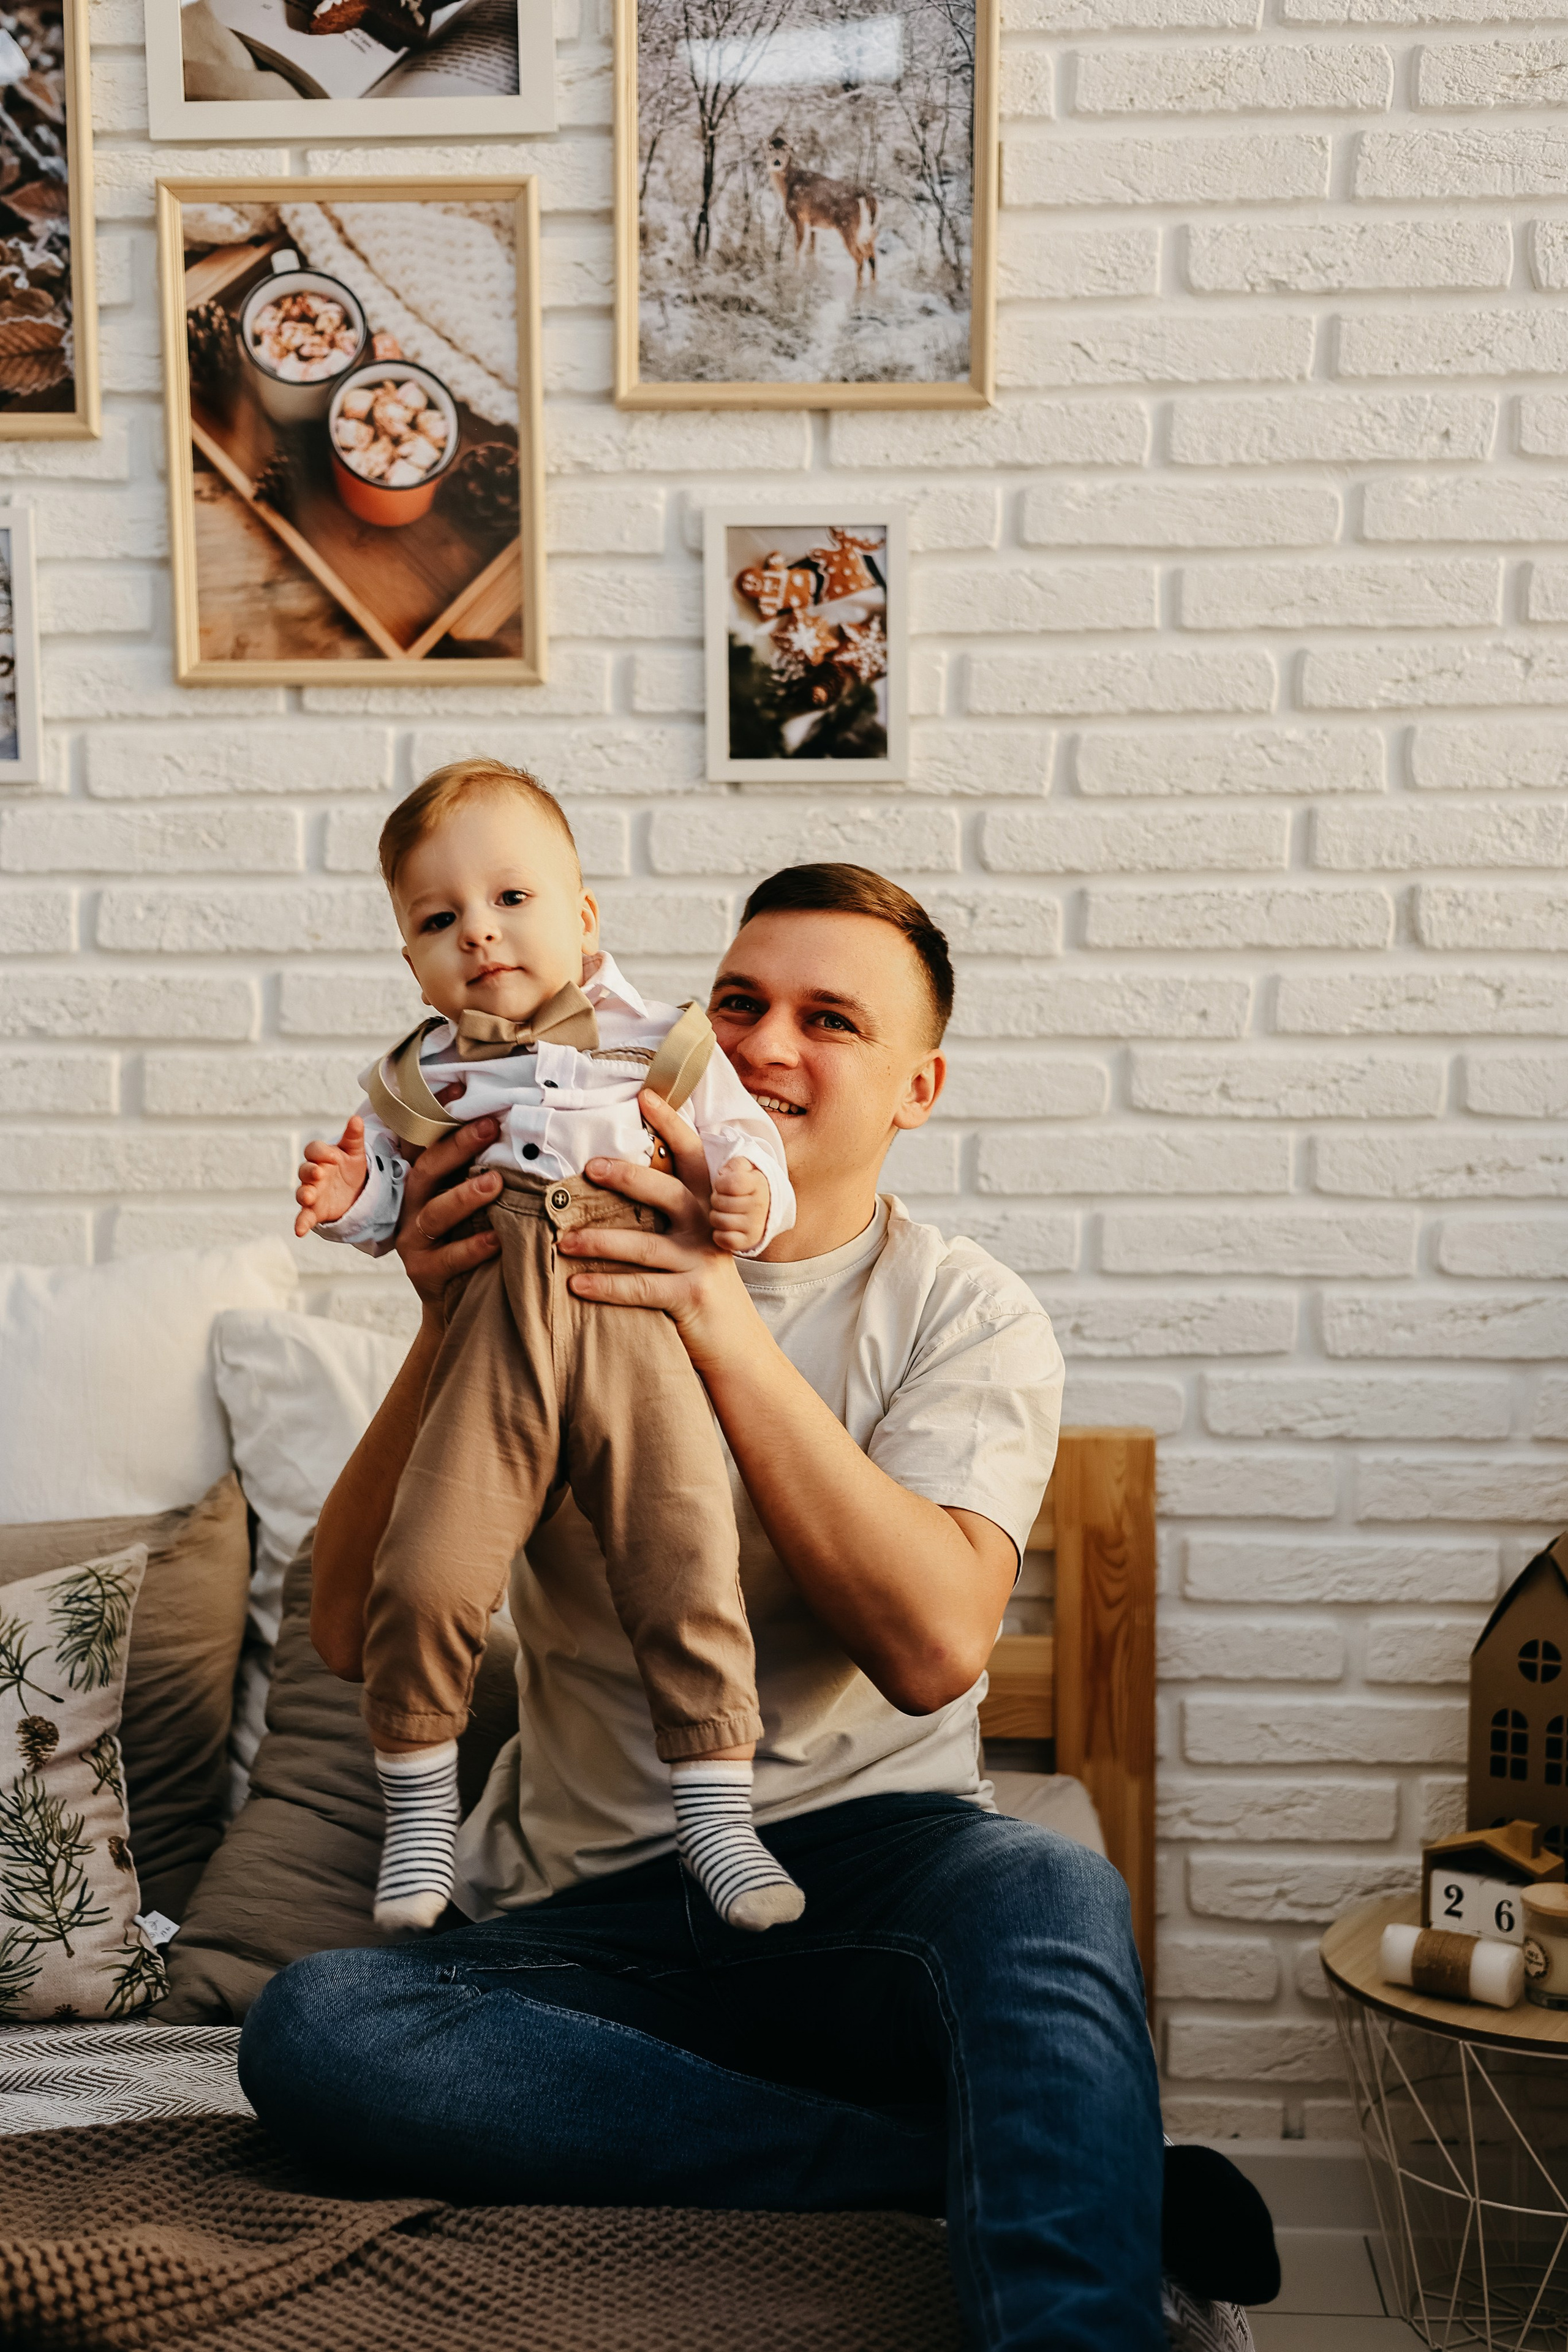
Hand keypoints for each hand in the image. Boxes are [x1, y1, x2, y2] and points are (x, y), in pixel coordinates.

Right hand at [295, 1115, 369, 1236]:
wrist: (357, 1191)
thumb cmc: (351, 1167)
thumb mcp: (355, 1152)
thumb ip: (354, 1136)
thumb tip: (357, 1119)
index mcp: (322, 1157)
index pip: (314, 1150)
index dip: (321, 1152)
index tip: (334, 1157)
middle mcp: (313, 1174)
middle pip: (305, 1170)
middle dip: (310, 1171)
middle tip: (319, 1174)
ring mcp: (312, 1193)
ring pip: (302, 1192)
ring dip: (304, 1194)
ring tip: (309, 1198)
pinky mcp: (314, 1211)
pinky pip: (304, 1217)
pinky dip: (301, 1223)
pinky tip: (299, 1231)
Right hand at [393, 1115, 503, 1310]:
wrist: (452, 1306)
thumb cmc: (466, 1242)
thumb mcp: (467, 1203)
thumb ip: (480, 1168)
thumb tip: (511, 1123)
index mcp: (420, 1185)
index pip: (423, 1142)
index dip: (436, 1114)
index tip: (458, 1086)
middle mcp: (412, 1208)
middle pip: (427, 1170)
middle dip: (455, 1146)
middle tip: (488, 1125)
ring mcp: (414, 1241)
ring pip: (436, 1212)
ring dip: (465, 1195)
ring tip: (495, 1181)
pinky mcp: (425, 1272)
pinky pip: (451, 1257)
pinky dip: (474, 1245)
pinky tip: (499, 1236)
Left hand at [561, 1090, 755, 1371]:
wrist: (737, 1348)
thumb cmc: (702, 1287)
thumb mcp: (695, 1243)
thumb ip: (668, 1213)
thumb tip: (614, 1176)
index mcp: (708, 1207)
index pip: (692, 1157)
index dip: (672, 1124)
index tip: (646, 1095)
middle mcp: (709, 1228)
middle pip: (666, 1192)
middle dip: (627, 1176)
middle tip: (588, 1167)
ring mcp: (702, 1262)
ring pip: (644, 1245)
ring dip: (598, 1241)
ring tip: (562, 1241)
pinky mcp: (692, 1297)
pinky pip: (640, 1288)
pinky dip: (605, 1286)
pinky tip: (576, 1285)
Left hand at [709, 1156, 767, 1255]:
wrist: (764, 1207)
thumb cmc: (745, 1184)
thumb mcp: (743, 1167)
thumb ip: (733, 1163)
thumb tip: (723, 1174)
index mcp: (758, 1183)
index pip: (729, 1183)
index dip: (719, 1183)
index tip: (723, 1184)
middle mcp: (760, 1205)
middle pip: (719, 1202)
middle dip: (715, 1199)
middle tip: (723, 1199)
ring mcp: (755, 1225)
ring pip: (719, 1221)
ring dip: (715, 1216)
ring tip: (723, 1212)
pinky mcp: (749, 1241)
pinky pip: (724, 1239)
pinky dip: (719, 1234)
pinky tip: (725, 1227)